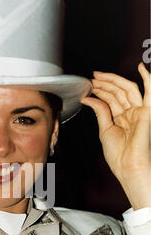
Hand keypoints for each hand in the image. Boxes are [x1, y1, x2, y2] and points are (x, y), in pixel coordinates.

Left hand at [81, 62, 150, 209]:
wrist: (128, 166)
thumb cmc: (119, 155)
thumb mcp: (104, 130)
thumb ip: (100, 112)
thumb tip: (89, 99)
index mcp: (122, 119)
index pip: (111, 99)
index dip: (101, 91)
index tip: (90, 86)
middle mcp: (131, 114)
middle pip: (118, 92)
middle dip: (105, 83)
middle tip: (93, 78)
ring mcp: (140, 112)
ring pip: (127, 89)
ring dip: (113, 81)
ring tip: (99, 76)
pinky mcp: (147, 112)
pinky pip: (150, 92)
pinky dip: (148, 79)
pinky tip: (140, 68)